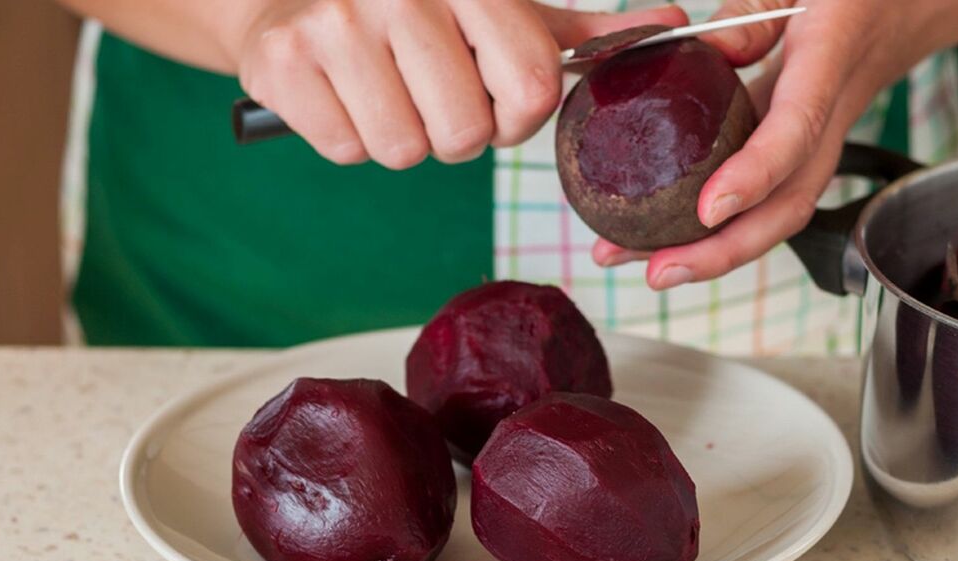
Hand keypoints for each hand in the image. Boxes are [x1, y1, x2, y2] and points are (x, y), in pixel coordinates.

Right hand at [232, 0, 686, 167]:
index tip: (494, 99)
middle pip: (467, 133)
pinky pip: (349, 150)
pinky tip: (345, 93)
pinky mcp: (282, 62)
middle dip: (457, 132)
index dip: (517, 116)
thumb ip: (583, 30)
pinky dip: (351, 138)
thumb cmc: (422, 16)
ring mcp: (336, 23)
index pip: (530, 87)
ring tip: (386, 90)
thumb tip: (674, 25)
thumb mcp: (504, 13)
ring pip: (407, 150)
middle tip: (431, 94)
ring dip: (405, 138)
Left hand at [592, 0, 957, 288]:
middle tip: (659, 272)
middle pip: (790, 202)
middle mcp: (833, 110)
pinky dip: (719, 225)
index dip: (756, 175)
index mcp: (831, 55)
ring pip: (779, 210)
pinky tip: (665, 235)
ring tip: (643, 265)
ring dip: (714, 251)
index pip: (797, 129)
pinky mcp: (802, 146)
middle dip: (726, 250)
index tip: (709, 210)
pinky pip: (766, 195)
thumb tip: (711, 53)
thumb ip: (753, 10)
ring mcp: (822, 135)